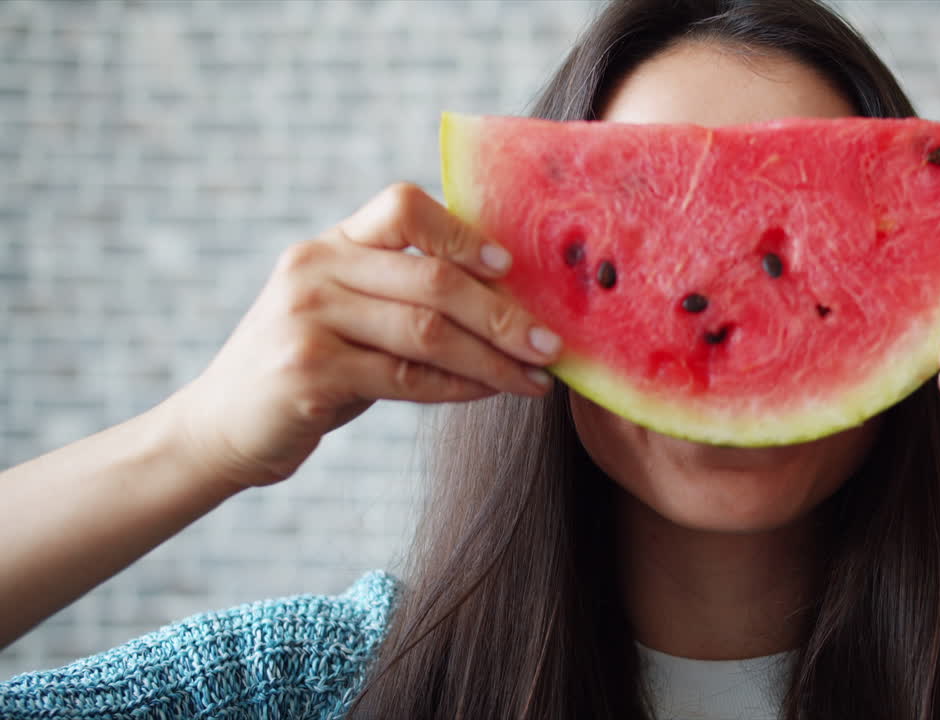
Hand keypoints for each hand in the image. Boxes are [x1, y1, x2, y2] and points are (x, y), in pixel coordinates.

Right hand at [169, 183, 561, 487]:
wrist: (223, 427)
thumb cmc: (310, 366)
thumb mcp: (347, 313)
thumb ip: (404, 293)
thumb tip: (508, 297)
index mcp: (330, 244)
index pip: (403, 206)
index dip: (464, 233)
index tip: (511, 269)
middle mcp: (314, 269)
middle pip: (432, 279)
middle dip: (503, 315)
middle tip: (550, 344)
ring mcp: (306, 318)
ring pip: (428, 332)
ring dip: (493, 359)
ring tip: (535, 378)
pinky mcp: (308, 372)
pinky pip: (407, 377)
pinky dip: (459, 387)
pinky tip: (489, 392)